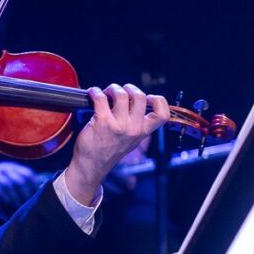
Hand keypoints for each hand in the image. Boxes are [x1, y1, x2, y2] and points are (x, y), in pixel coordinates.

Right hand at [0, 160, 37, 210]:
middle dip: (26, 194)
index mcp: (14, 166)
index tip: (38, 196)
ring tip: (20, 207)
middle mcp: (6, 168)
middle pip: (20, 181)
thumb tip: (39, 190)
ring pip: (10, 185)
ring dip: (16, 198)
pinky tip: (8, 202)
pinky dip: (4, 195)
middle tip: (30, 205)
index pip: (28, 174)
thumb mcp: (9, 174)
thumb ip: (22, 180)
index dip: (34, 186)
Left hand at [64, 84, 167, 204]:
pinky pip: (100, 98)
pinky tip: (93, 93)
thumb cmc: (108, 151)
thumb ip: (136, 124)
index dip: (158, 101)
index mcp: (143, 132)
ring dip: (112, 89)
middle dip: (129, 88)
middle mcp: (134, 128)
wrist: (91, 165)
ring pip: (121, 94)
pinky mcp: (102, 121)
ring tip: (106, 94)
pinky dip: (95, 92)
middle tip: (120, 92)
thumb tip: (133, 103)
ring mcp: (119, 125)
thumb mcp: (131, 140)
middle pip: (140, 97)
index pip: (163, 115)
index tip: (148, 97)